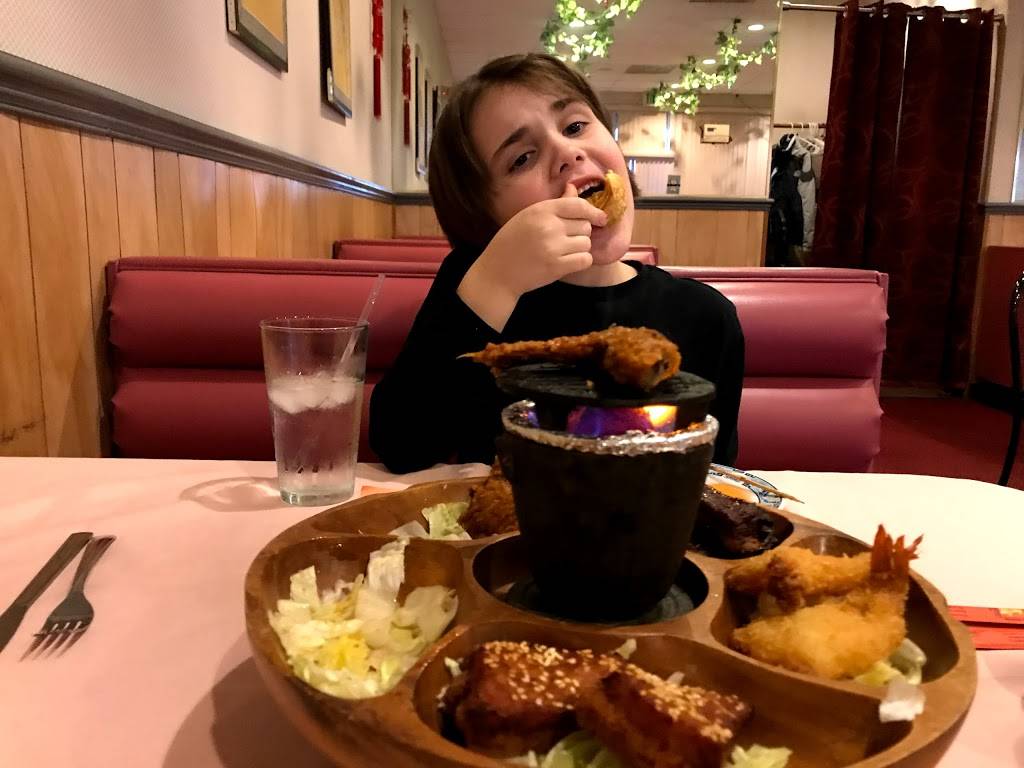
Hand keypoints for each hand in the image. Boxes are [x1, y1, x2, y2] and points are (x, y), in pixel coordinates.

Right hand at [458, 183, 606, 330]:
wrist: (497, 273)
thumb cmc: (511, 243)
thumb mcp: (528, 216)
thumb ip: (554, 204)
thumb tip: (573, 188)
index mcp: (541, 210)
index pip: (577, 205)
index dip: (593, 211)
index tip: (600, 218)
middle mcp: (549, 226)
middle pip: (585, 225)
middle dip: (580, 233)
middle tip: (566, 240)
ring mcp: (553, 247)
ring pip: (586, 243)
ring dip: (579, 248)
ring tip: (563, 252)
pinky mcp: (557, 267)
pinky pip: (585, 260)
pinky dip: (580, 261)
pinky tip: (568, 262)